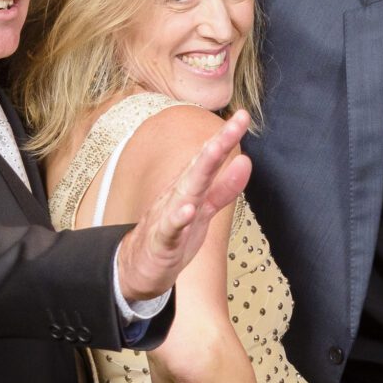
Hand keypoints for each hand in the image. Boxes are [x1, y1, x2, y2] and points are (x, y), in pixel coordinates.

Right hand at [114, 111, 252, 301]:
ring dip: (199, 172)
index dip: (226, 137)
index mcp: (189, 188)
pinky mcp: (160, 243)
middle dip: (218, 144)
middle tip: (236, 122)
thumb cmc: (173, 235)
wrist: (137, 267)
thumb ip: (224, 188)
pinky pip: (169, 229)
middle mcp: (177, 196)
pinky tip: (187, 209)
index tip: (242, 115)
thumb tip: (246, 162)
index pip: (209, 159)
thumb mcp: (203, 210)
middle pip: (199, 168)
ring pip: (184, 192)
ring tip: (215, 151)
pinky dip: (177, 219)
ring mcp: (167, 218)